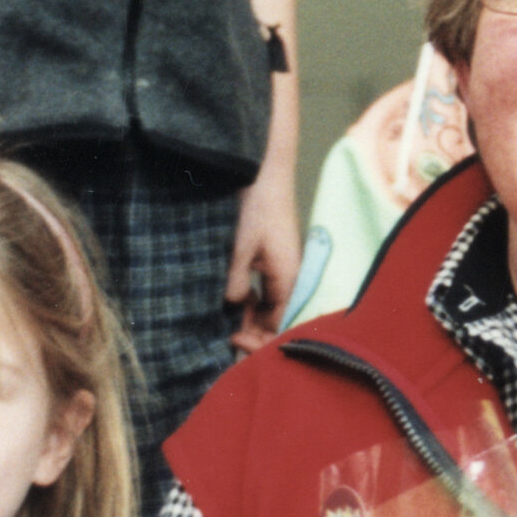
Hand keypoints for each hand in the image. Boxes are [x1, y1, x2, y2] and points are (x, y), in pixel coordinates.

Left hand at [225, 163, 300, 352]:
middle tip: (225, 337)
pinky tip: (232, 300)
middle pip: (277, 321)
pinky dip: (250, 302)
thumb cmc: (258, 207)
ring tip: (224, 323)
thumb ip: (237, 281)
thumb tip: (231, 306)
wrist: (265, 175)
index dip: (258, 341)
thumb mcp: (241, 246)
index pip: (280, 326)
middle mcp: (291, 280)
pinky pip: (266, 293)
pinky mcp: (274, 264)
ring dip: (250, 318)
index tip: (232, 340)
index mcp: (289, 279)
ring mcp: (284, 272)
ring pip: (270, 308)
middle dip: (254, 333)